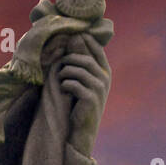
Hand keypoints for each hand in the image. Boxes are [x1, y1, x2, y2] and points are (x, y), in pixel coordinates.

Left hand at [55, 33, 110, 158]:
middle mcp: (105, 79)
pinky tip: (63, 89)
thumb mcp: (84, 81)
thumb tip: (75, 38)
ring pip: (79, 71)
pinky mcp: (90, 98)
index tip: (74, 36)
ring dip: (65, 72)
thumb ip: (82, 62)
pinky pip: (74, 84)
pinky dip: (65, 84)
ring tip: (59, 77)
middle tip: (60, 64)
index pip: (97, 51)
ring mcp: (99, 89)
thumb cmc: (81, 103)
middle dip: (70, 59)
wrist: (83, 128)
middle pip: (85, 60)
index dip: (86, 42)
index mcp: (105, 72)